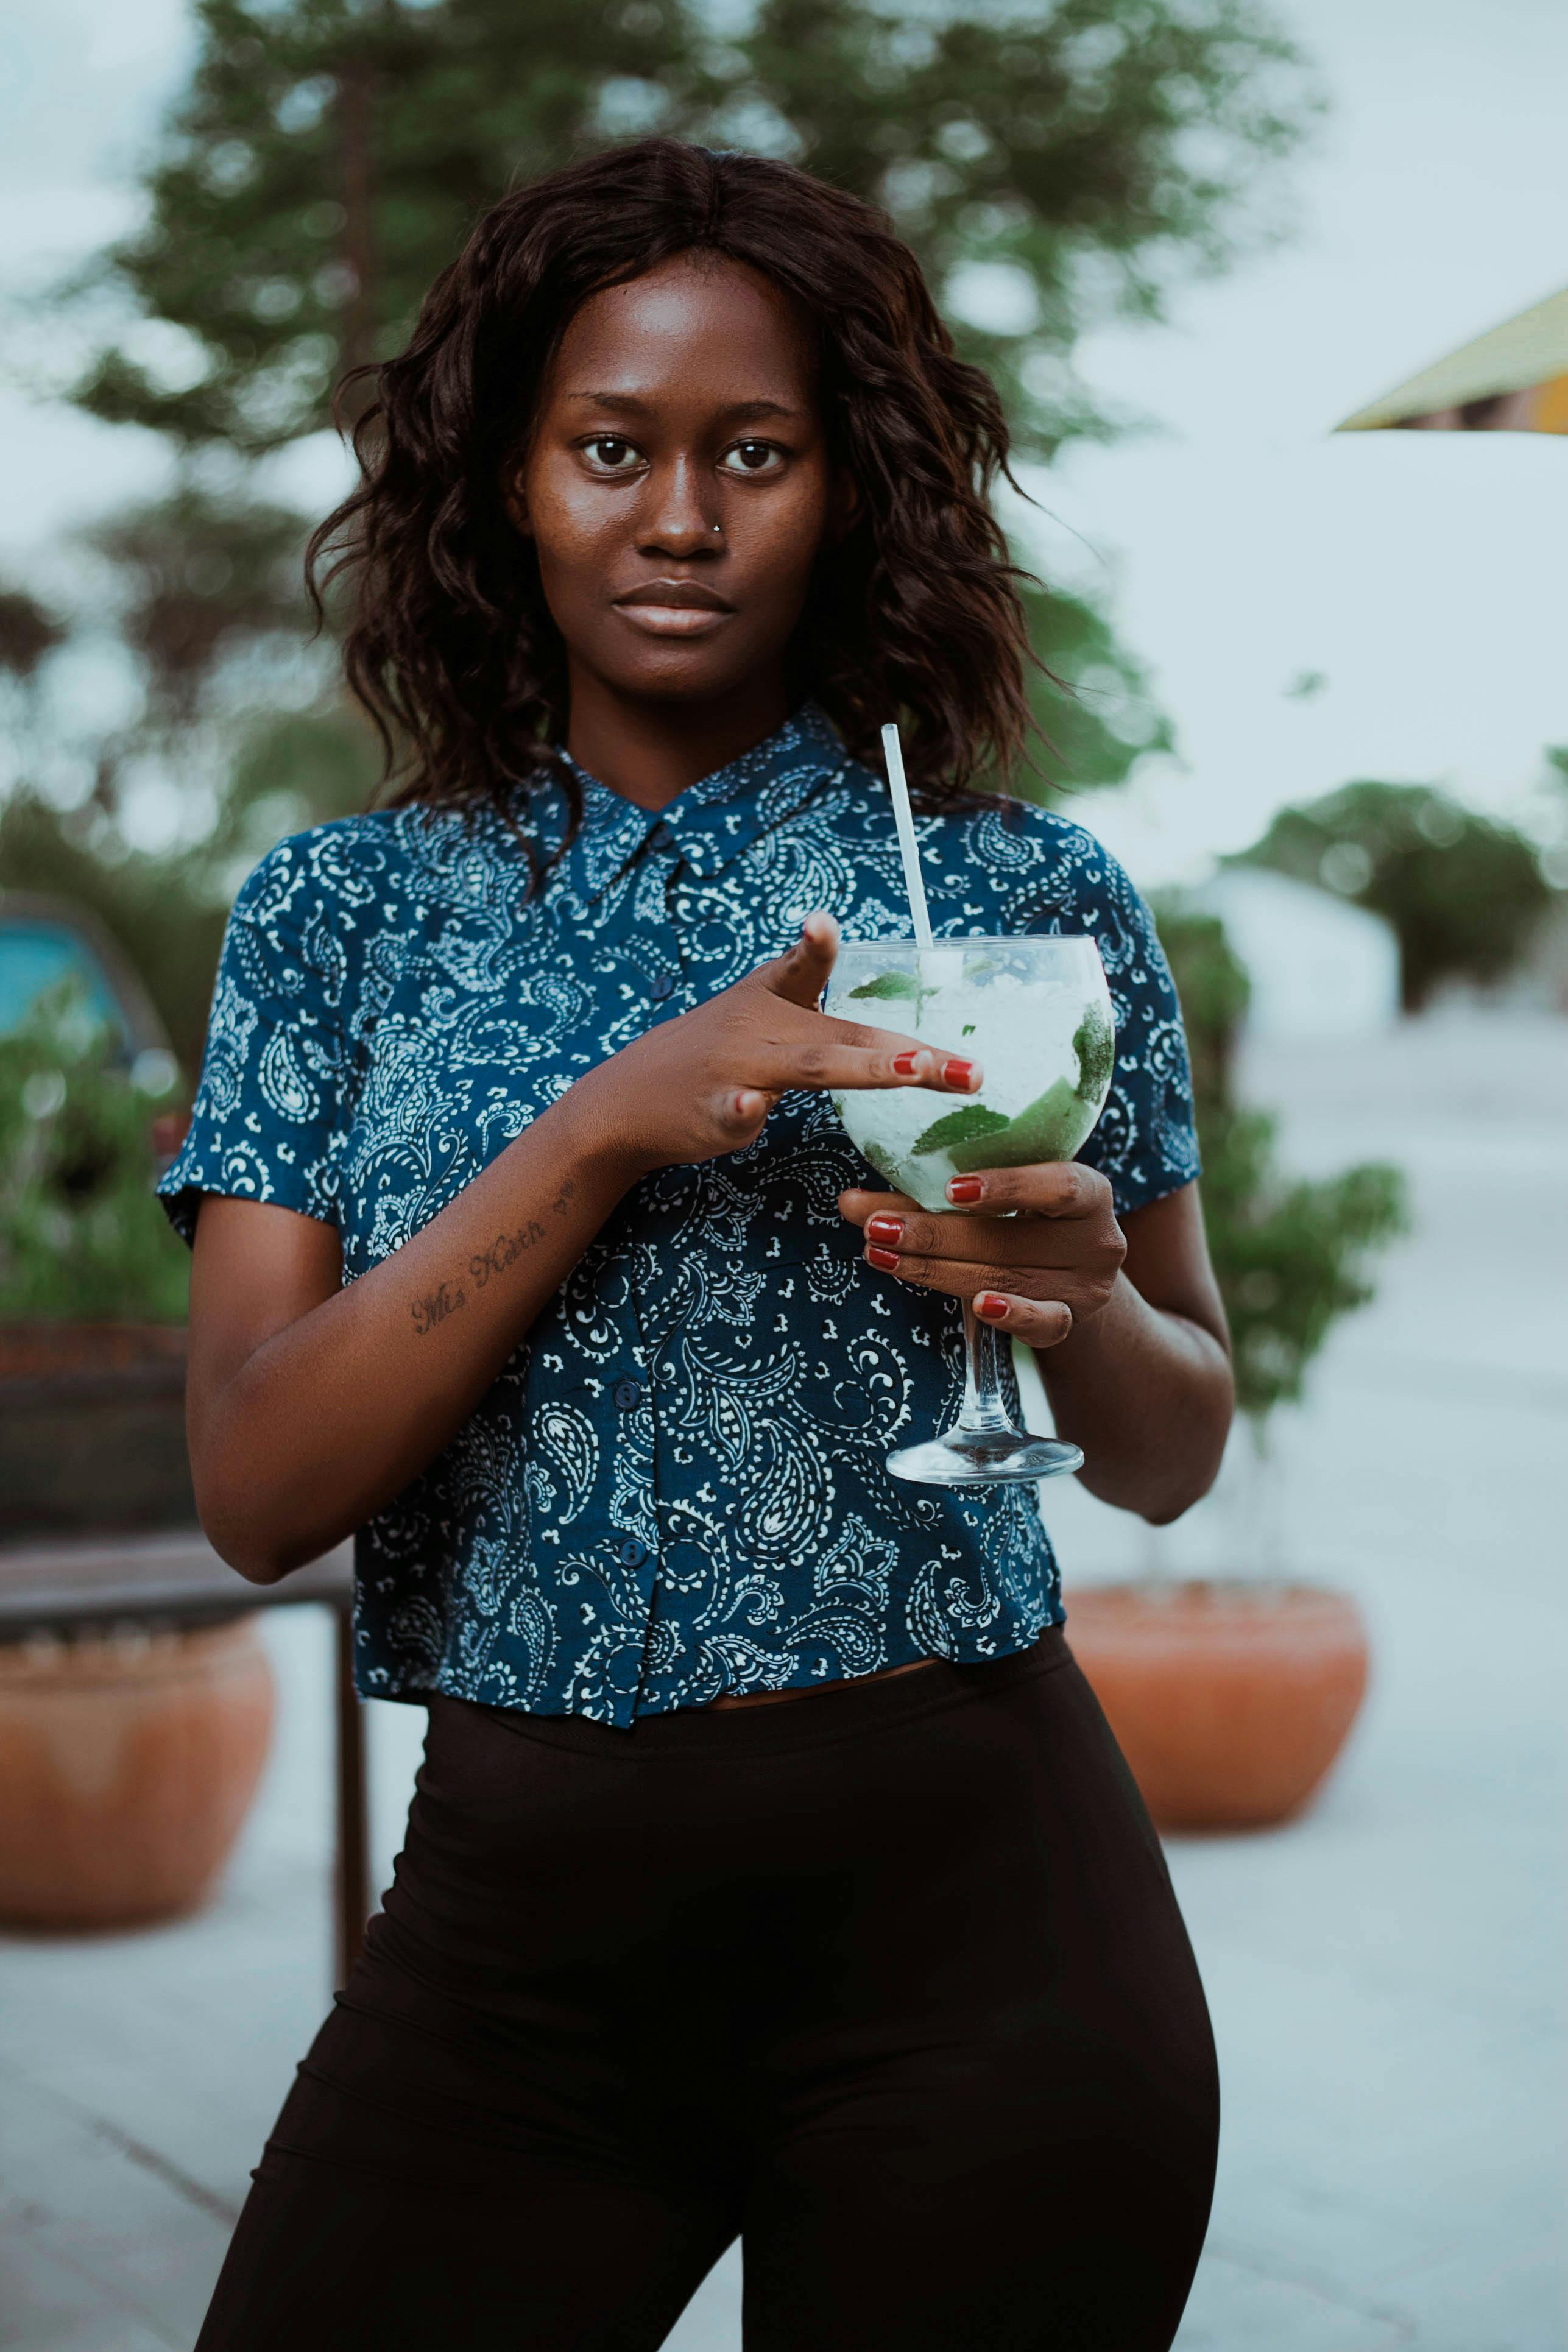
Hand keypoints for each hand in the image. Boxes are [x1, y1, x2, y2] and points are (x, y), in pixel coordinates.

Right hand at [578, 912, 979, 1181]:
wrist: (627, 1100)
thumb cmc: (710, 1054)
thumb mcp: (754, 1008)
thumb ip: (803, 984)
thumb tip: (842, 951)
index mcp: (771, 1000)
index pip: (803, 968)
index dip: (817, 945)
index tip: (823, 923)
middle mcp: (757, 1028)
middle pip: (841, 1037)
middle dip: (908, 1053)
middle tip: (967, 1069)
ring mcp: (736, 1069)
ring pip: (808, 1069)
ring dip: (864, 1068)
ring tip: (910, 1070)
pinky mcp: (714, 1112)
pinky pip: (734, 1111)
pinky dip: (743, 1110)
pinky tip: (751, 1107)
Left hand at [838, 1161, 1126, 1348]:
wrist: (1071, 1272)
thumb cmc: (1023, 1217)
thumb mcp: (996, 1196)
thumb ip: (931, 1193)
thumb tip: (848, 1204)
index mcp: (1087, 1190)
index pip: (1058, 1185)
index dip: (1008, 1187)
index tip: (951, 1189)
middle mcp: (1097, 1239)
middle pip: (1011, 1238)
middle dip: (935, 1233)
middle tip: (876, 1226)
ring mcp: (1086, 1287)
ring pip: (1008, 1278)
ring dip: (937, 1269)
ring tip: (880, 1255)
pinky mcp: (1070, 1322)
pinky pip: (1043, 1325)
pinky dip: (1011, 1316)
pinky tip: (975, 1308)